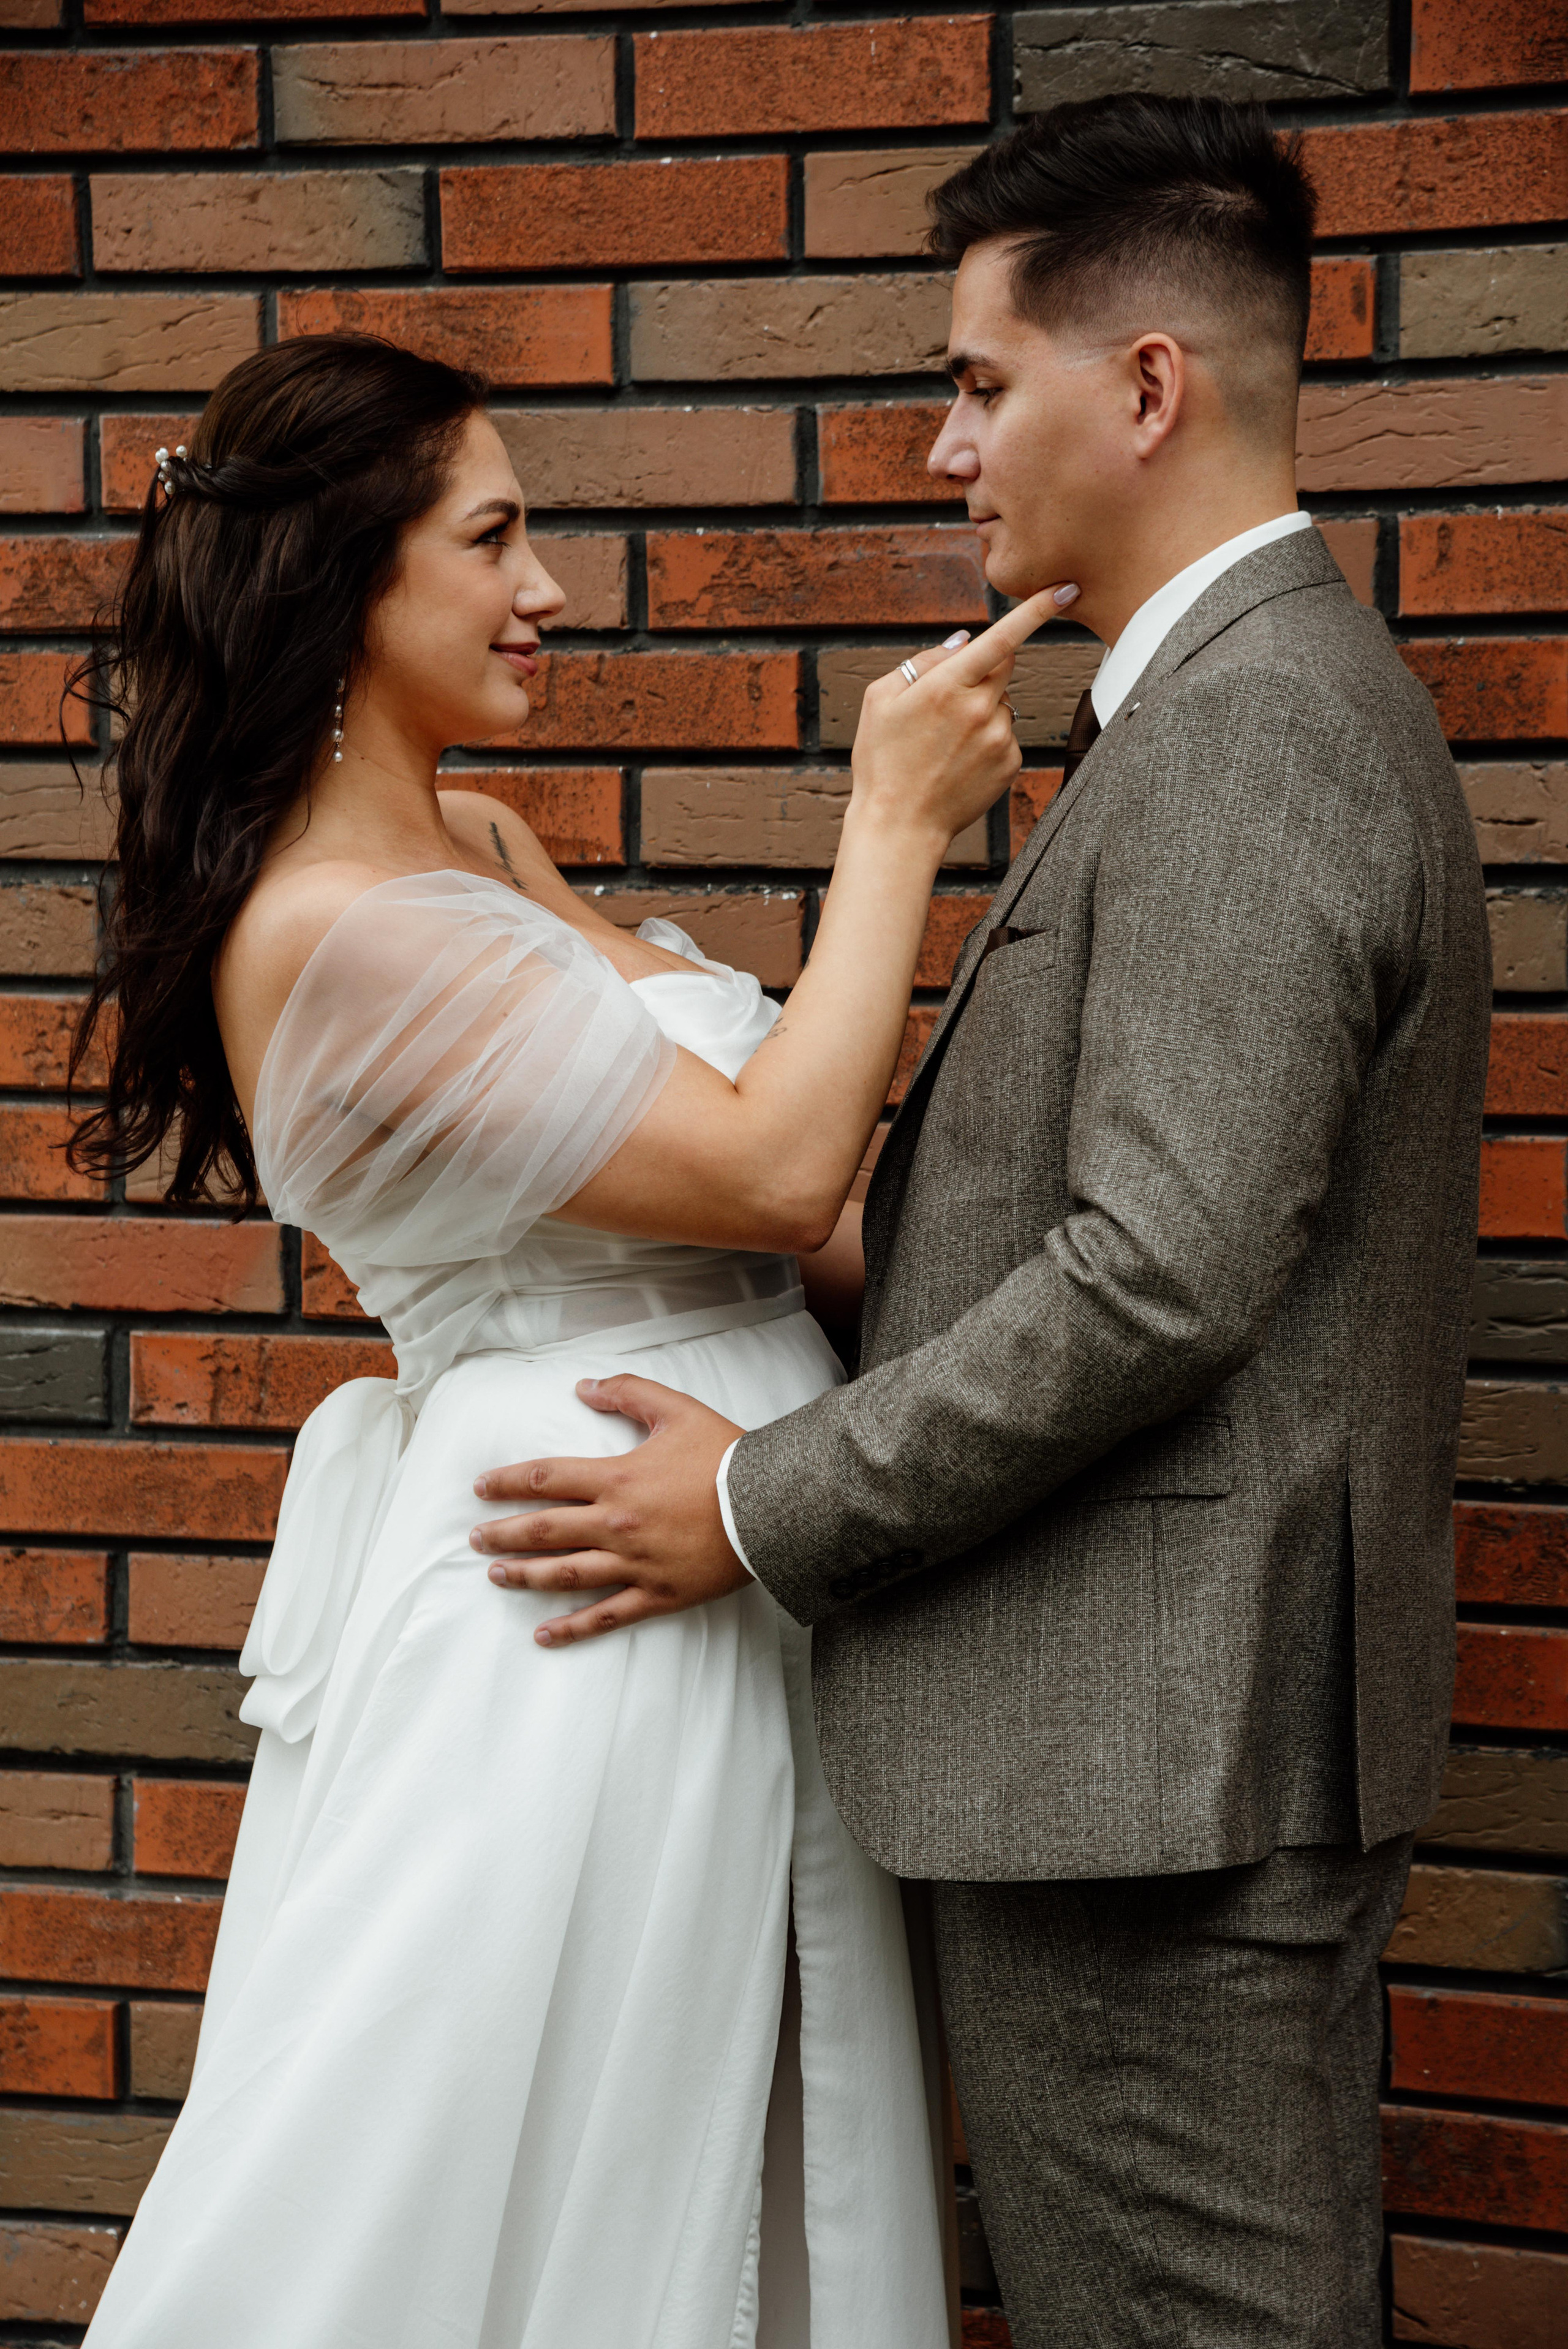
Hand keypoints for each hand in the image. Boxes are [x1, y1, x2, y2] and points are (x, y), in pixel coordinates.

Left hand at [470, 1377, 746, 1645]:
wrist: (773, 1506)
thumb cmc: (726, 1457)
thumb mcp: (677, 1410)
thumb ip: (628, 1394)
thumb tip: (583, 1387)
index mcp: (617, 1478)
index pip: (545, 1479)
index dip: (507, 1483)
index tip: (481, 1488)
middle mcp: (617, 1524)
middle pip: (544, 1530)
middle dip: (503, 1534)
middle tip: (475, 1538)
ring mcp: (635, 1563)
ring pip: (565, 1574)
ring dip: (525, 1576)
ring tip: (496, 1576)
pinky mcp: (657, 1593)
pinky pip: (606, 1615)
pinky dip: (572, 1627)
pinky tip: (544, 1634)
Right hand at [849, 583, 1079, 846]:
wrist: (899, 825)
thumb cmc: (882, 760)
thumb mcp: (881, 699)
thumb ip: (924, 661)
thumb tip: (963, 641)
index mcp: (946, 685)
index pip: (1002, 638)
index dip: (1036, 610)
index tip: (1066, 589)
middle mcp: (980, 708)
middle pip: (1003, 666)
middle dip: (982, 671)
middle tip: (947, 701)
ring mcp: (999, 738)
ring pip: (1002, 703)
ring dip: (981, 711)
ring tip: (945, 744)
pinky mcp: (1010, 763)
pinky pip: (1006, 736)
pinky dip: (986, 741)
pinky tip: (958, 762)